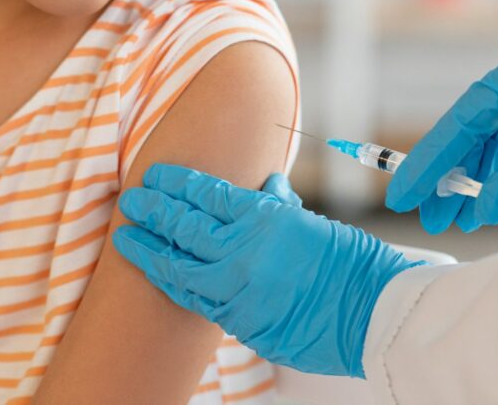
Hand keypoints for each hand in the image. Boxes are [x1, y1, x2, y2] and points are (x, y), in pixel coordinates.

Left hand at [112, 164, 419, 377]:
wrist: (370, 313)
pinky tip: (161, 275)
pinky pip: (197, 302)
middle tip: (132, 201)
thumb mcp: (310, 222)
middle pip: (183, 228)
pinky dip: (175, 285)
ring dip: (149, 252)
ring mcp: (237, 291)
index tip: (155, 176)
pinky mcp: (239, 322)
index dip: (176, 184)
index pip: (206, 195)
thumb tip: (266, 183)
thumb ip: (278, 205)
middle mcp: (243, 253)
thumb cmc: (348, 261)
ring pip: (179, 269)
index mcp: (262, 219)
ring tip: (126, 239)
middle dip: (153, 212)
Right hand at [389, 37, 497, 232]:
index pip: (463, 119)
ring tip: (451, 219)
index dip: (431, 157)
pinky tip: (486, 207)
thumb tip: (482, 207)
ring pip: (492, 150)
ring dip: (473, 184)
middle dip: (448, 176)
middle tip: (425, 213)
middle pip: (472, 135)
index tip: (406, 189)